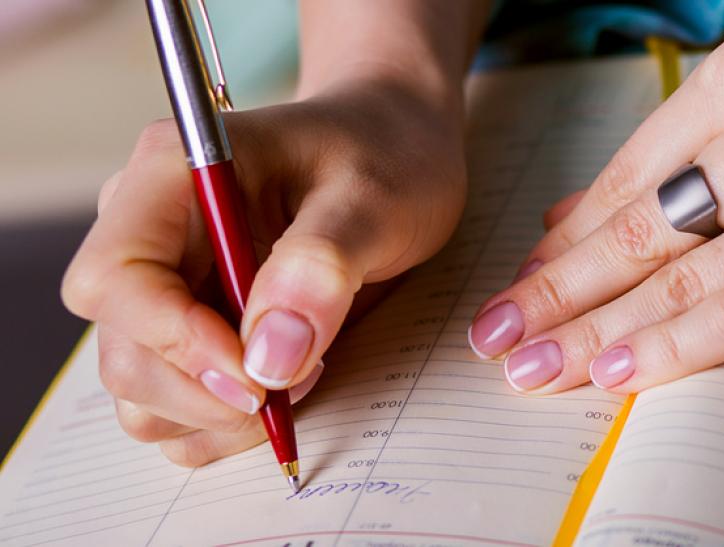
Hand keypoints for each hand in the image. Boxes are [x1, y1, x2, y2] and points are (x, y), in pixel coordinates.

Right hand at [61, 81, 466, 465]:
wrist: (397, 152)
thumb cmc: (384, 158)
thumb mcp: (374, 197)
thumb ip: (320, 266)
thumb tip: (269, 358)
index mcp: (170, 176)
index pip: (113, 279)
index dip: (173, 340)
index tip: (258, 371)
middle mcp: (146, 233)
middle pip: (122, 351)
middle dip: (208, 390)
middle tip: (304, 375)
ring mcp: (161, 288)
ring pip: (140, 392)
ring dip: (219, 414)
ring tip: (306, 369)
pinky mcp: (187, 330)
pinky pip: (172, 408)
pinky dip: (225, 423)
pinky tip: (289, 382)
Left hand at [467, 27, 723, 393]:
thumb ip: (682, 155)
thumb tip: (568, 217)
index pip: (629, 174)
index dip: (565, 240)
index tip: (520, 284)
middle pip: (637, 229)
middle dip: (553, 291)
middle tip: (494, 339)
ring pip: (678, 279)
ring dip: (592, 331)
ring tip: (531, 369)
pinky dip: (670, 348)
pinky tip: (616, 374)